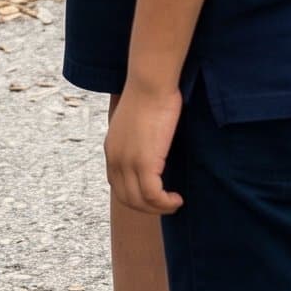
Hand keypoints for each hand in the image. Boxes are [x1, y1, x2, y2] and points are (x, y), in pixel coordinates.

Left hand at [106, 81, 183, 214]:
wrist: (150, 81)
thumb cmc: (149, 94)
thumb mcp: (136, 122)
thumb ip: (138, 139)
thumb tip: (152, 146)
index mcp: (111, 149)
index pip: (118, 186)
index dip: (137, 197)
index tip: (156, 196)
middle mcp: (115, 158)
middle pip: (126, 199)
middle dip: (148, 208)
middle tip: (168, 204)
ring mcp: (127, 162)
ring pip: (140, 202)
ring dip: (159, 208)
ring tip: (175, 202)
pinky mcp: (144, 162)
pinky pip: (153, 196)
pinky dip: (166, 203)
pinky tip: (178, 198)